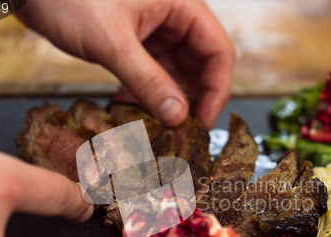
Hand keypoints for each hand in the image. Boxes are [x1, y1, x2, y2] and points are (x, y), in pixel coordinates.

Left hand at [16, 0, 234, 128]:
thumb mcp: (113, 42)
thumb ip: (147, 80)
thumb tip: (177, 115)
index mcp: (180, 4)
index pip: (217, 50)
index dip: (217, 88)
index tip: (204, 120)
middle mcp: (172, 17)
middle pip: (199, 64)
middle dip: (191, 98)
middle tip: (182, 129)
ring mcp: (153, 30)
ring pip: (174, 72)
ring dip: (166, 100)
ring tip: (156, 124)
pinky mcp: (134, 41)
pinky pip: (151, 73)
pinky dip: (144, 93)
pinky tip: (131, 109)